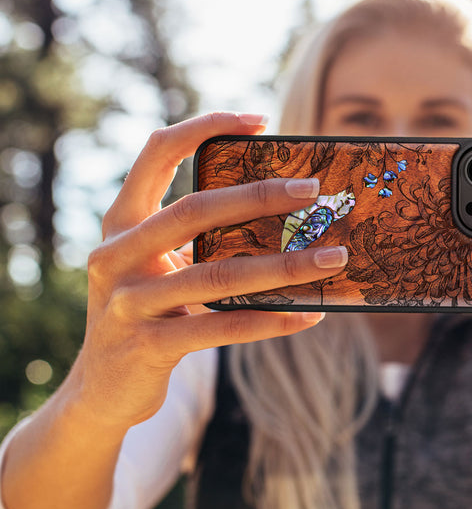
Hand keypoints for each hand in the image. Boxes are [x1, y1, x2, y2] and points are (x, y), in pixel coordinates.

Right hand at [73, 112, 347, 430]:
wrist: (101, 389)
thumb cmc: (146, 311)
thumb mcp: (158, 265)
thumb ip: (196, 238)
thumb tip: (282, 213)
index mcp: (121, 222)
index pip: (157, 153)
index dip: (205, 127)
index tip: (259, 120)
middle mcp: (116, 255)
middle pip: (194, 210)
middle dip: (259, 196)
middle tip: (312, 190)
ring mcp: (127, 302)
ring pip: (217, 274)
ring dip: (284, 265)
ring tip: (333, 257)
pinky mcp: (147, 346)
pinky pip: (221, 327)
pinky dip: (271, 320)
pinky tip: (310, 314)